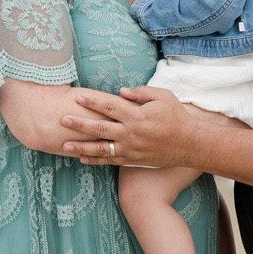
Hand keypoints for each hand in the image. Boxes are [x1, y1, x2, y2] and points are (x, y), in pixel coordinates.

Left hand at [61, 87, 200, 167]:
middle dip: (80, 124)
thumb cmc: (176, 116)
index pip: (110, 107)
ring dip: (81, 146)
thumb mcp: (163, 97)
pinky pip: (110, 161)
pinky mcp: (132, 160)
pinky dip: (95, 160)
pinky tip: (82, 158)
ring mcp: (130, 149)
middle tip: (63, 120)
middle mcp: (131, 134)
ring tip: (64, 145)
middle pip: (100, 128)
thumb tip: (121, 92)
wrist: (189, 144)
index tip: (78, 98)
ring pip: (101, 149)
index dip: (93, 102)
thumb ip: (141, 92)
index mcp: (137, 116)